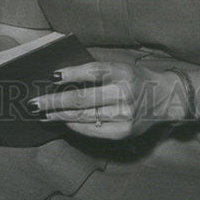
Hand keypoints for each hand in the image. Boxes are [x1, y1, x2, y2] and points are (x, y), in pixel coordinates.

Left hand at [28, 62, 188, 140]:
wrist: (165, 98)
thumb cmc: (135, 78)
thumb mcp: (120, 67)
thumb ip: (96, 72)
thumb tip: (61, 78)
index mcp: (123, 72)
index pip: (93, 71)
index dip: (72, 73)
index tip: (52, 76)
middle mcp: (124, 94)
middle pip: (82, 99)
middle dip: (55, 102)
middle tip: (35, 103)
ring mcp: (124, 115)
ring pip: (84, 117)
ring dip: (60, 116)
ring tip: (43, 114)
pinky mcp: (123, 132)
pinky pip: (93, 130)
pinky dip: (75, 126)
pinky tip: (63, 123)